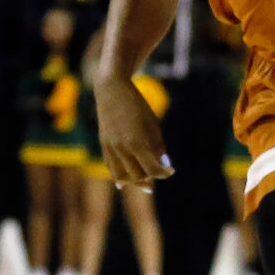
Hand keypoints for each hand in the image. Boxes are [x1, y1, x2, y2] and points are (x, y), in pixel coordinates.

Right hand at [95, 75, 174, 192]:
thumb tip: (164, 165)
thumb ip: (158, 147)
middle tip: (159, 174)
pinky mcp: (103, 145)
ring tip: (144, 183)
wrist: (112, 90)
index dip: (164, 173)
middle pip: (138, 175)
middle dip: (150, 177)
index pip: (153, 170)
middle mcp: (122, 148)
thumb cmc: (137, 106)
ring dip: (134, 181)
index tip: (171, 171)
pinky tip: (123, 183)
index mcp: (137, 143)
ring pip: (122, 176)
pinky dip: (118, 176)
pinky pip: (111, 167)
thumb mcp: (153, 124)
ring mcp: (110, 148)